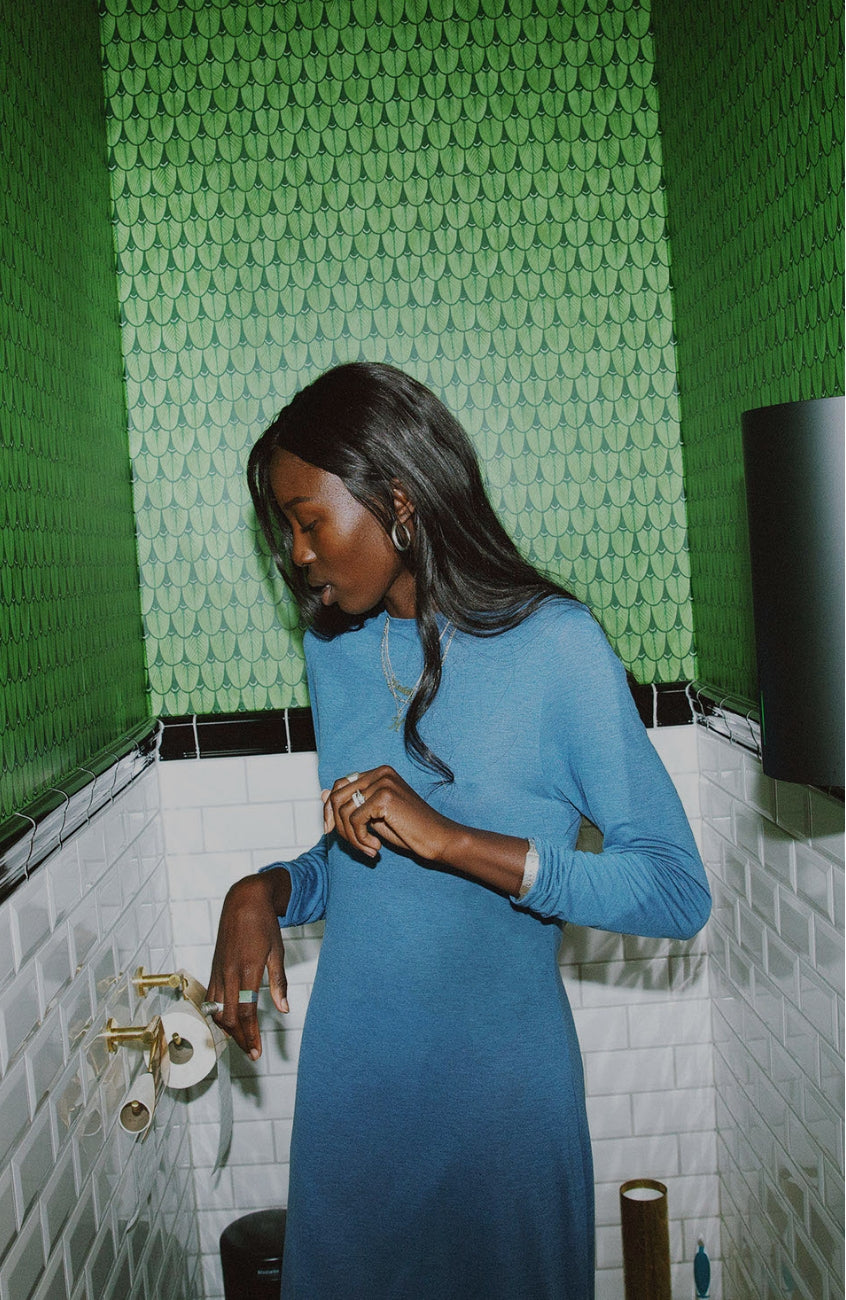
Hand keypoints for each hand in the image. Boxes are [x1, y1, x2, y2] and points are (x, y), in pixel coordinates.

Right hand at [205, 869, 290, 1059]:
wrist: (243, 901)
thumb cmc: (264, 925)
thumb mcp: (277, 952)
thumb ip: (279, 983)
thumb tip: (285, 1008)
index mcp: (248, 969)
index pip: (246, 1012)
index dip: (250, 1035)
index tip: (256, 1051)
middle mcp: (229, 973)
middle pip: (229, 1016)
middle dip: (239, 1038)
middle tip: (251, 1051)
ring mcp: (218, 970)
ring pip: (216, 1009)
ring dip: (227, 1028)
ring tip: (242, 1039)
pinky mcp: (213, 968)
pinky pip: (211, 998)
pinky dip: (217, 1013)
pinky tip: (227, 1020)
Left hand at [322, 767, 457, 863]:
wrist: (437, 838)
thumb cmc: (409, 829)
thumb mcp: (373, 816)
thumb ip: (351, 805)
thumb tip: (322, 794)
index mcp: (378, 772)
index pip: (340, 785)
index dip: (330, 810)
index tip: (333, 831)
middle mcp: (380, 772)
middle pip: (337, 796)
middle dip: (339, 826)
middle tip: (355, 845)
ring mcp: (382, 782)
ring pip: (343, 810)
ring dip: (351, 836)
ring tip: (367, 848)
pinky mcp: (384, 797)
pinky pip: (355, 820)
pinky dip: (360, 839)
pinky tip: (376, 847)